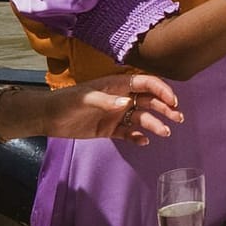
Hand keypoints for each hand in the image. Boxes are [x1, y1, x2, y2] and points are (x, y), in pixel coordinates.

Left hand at [0, 75, 181, 143]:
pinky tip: (144, 141)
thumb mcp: (85, 98)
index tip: (172, 101)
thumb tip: (128, 103)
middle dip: (165, 108)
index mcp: (118, 85)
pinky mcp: (110, 129)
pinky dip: (137, 136)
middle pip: (149, 101)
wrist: (47, 117)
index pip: (146, 83)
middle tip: (178, 118)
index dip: (161, 90)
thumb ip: (107, 101)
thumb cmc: (67, 101)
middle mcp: (122, 98)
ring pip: (142, 118)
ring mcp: (117, 114)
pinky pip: (129, 133)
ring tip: (165, 133)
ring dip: (155, 124)